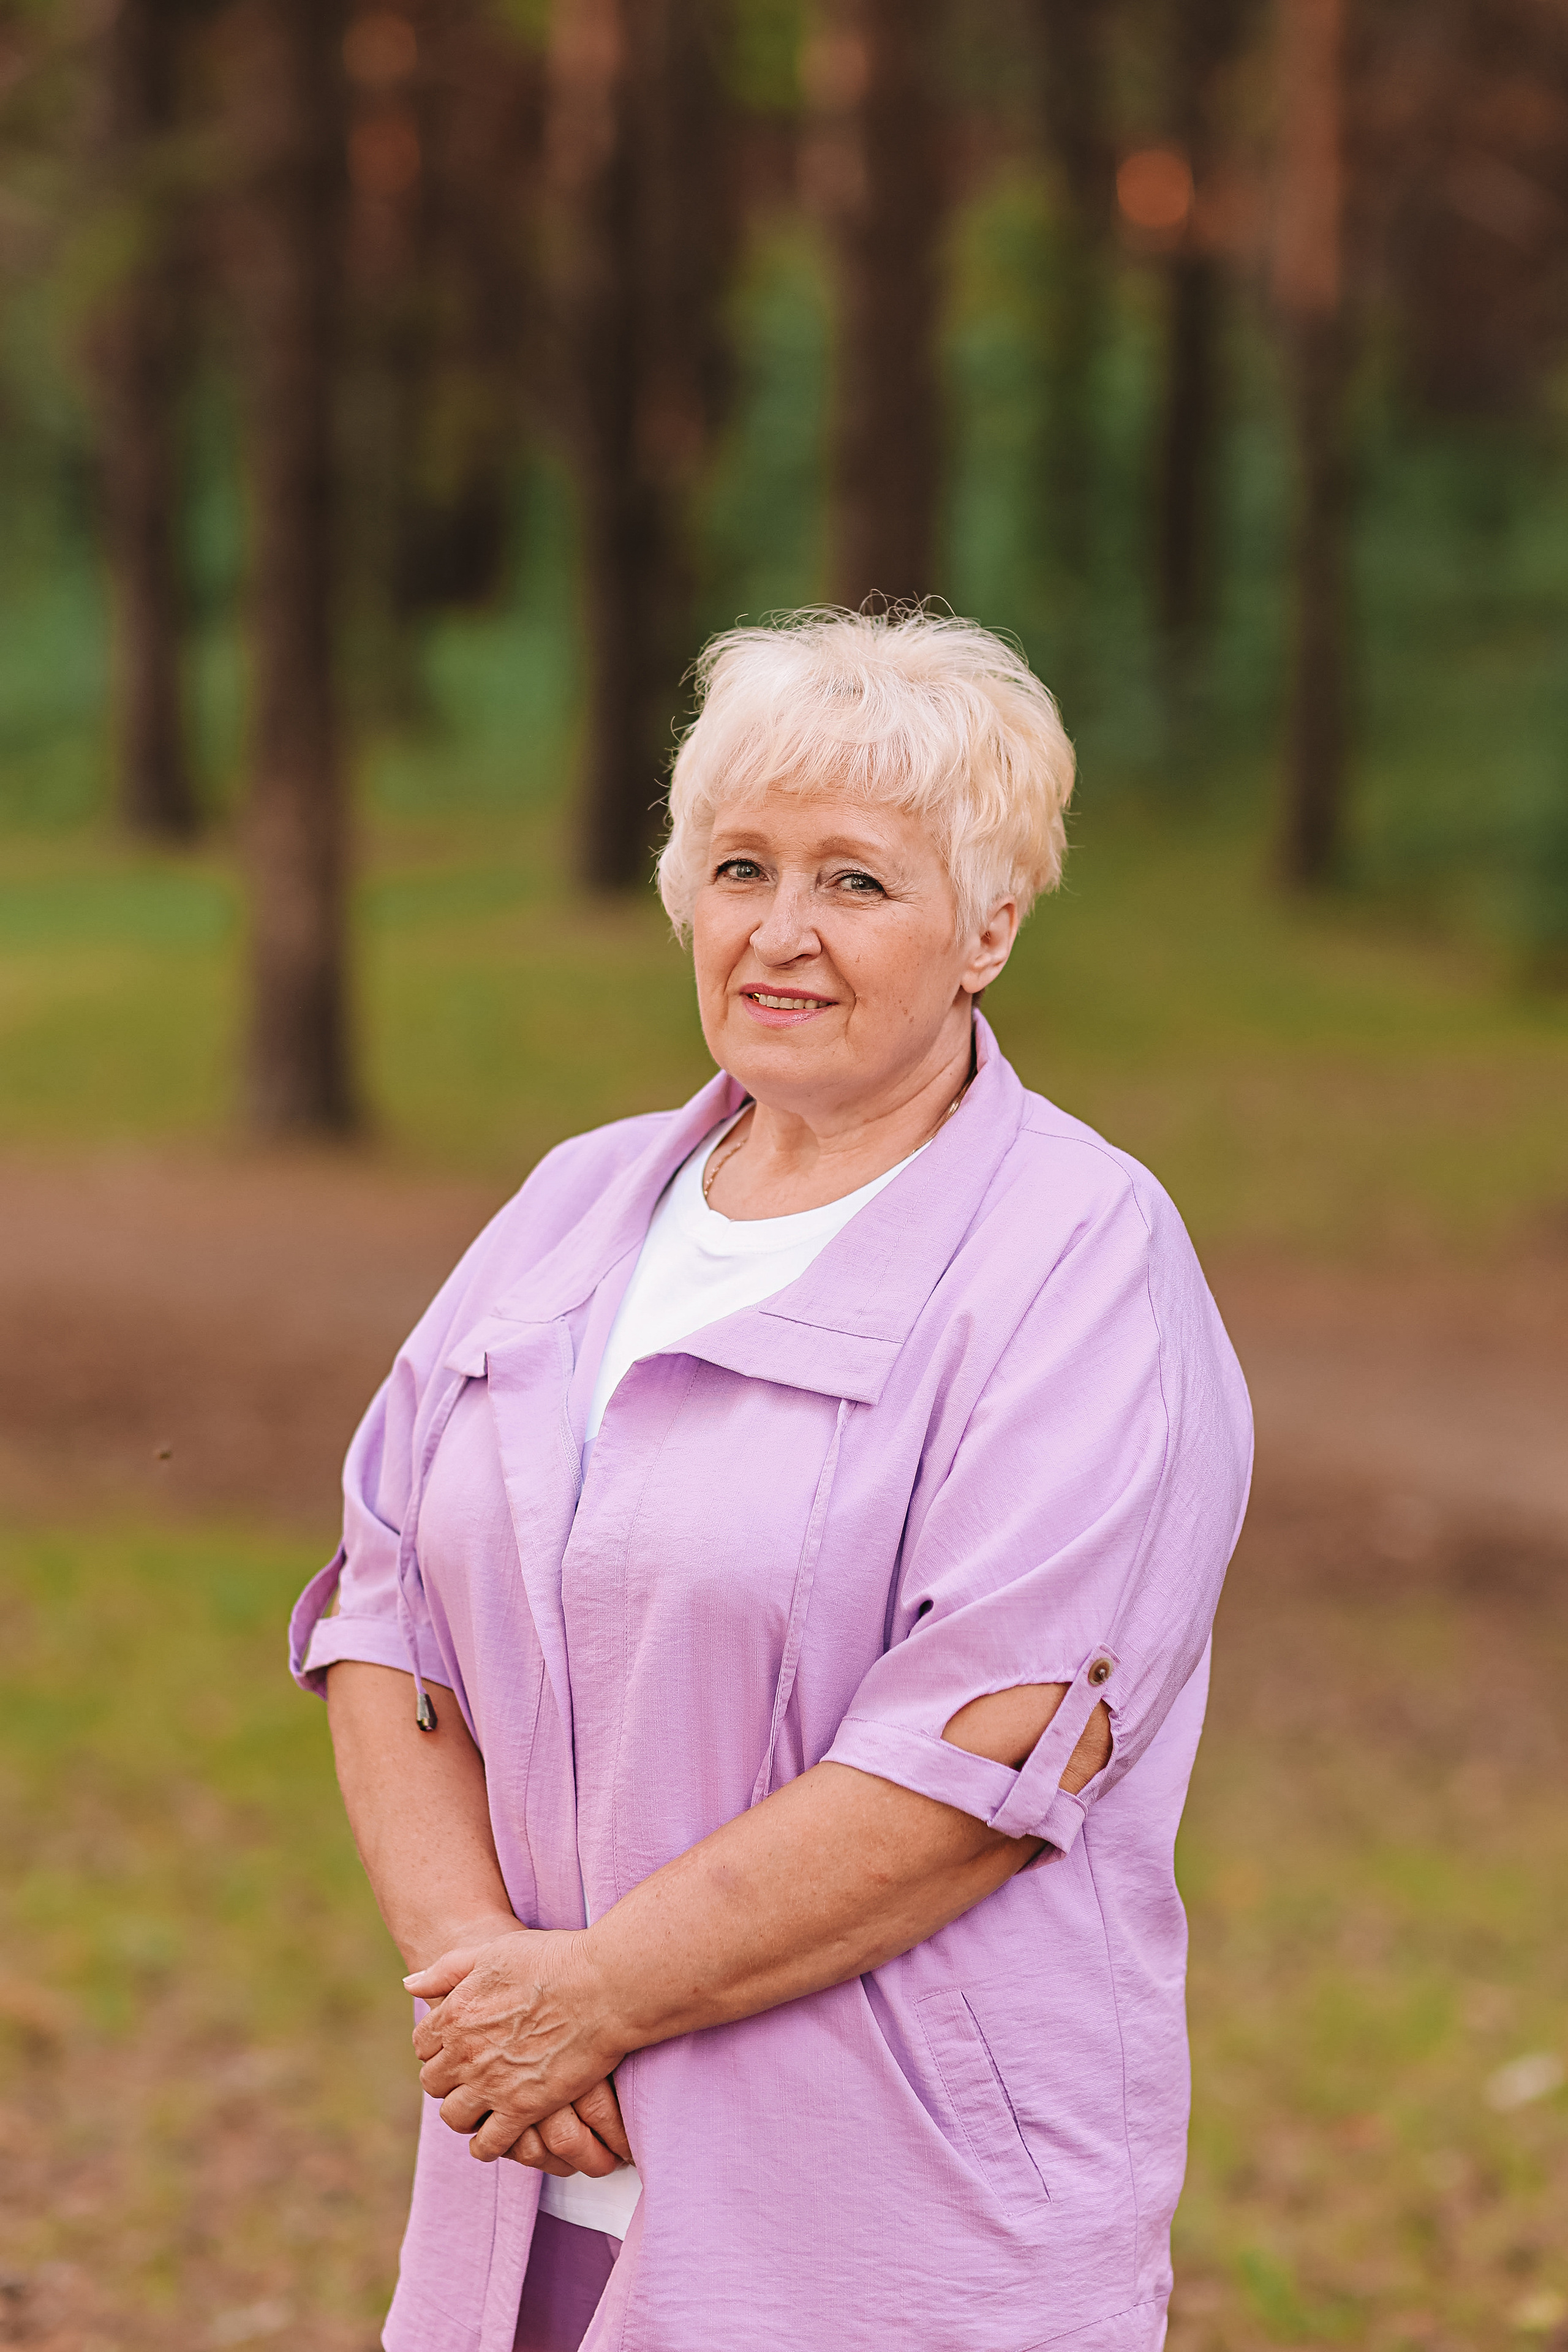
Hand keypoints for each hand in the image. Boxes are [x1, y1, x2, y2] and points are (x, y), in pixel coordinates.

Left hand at [405, 1929, 626, 2165]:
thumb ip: (447, 1969)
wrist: (603, 1984)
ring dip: (464, 2112)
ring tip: (481, 2105)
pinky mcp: (524, 2109)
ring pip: (454, 2117)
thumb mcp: (493, 1951)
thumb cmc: (552, 1960)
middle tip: (470, 2074)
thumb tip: (410, 1983)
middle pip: (434, 2083)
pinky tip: (497, 2134)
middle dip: (448, 2078)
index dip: (437, 2045)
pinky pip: (488, 2144)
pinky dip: (486, 2144)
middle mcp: (465, 2053)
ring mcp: (492, 2084)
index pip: (422, 2044)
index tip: (456, 2045)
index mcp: (454, 2014)